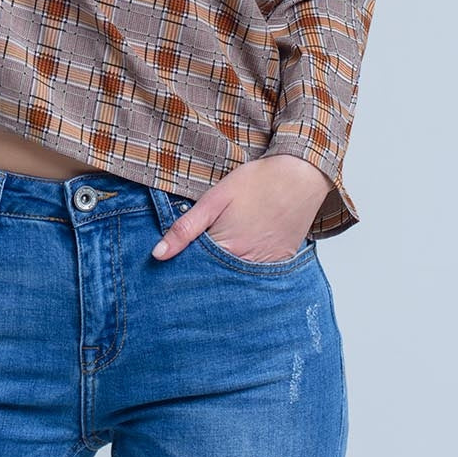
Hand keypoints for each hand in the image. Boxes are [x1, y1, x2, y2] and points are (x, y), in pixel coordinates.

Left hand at [151, 155, 331, 262]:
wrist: (300, 176)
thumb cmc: (256, 182)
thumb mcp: (214, 199)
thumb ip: (185, 228)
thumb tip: (158, 254)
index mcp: (226, 249)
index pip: (196, 272)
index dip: (184, 267)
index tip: (173, 267)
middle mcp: (247, 264)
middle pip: (217, 279)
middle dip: (204, 275)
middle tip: (196, 263)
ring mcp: (267, 267)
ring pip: (238, 280)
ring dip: (226, 275)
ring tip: (221, 258)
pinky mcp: (282, 264)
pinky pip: (259, 277)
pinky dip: (247, 273)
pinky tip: (241, 259)